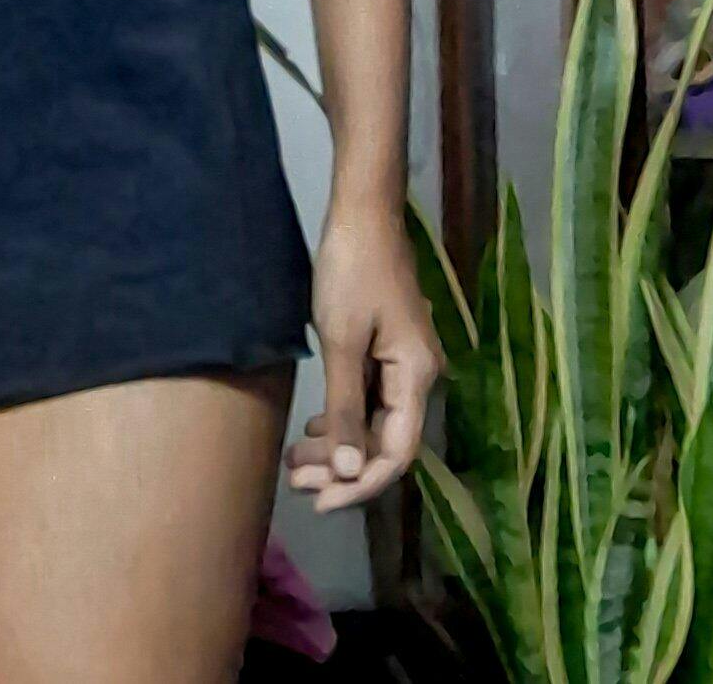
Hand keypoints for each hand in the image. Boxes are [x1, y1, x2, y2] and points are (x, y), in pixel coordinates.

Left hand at [285, 204, 442, 513]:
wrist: (363, 211)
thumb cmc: (352, 271)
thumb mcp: (342, 340)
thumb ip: (347, 407)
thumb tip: (351, 471)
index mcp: (417, 378)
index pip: (396, 454)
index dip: (361, 485)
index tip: (320, 502)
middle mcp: (419, 376)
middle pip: (384, 441)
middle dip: (341, 468)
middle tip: (294, 480)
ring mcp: (403, 361)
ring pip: (374, 421)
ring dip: (338, 444)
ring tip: (295, 459)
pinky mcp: (386, 347)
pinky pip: (368, 397)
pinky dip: (342, 416)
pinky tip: (314, 425)